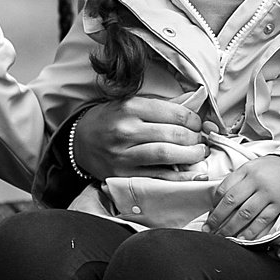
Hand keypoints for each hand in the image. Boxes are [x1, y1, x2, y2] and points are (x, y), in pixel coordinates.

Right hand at [71, 96, 210, 178]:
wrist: (80, 141)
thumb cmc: (110, 119)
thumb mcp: (130, 103)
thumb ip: (161, 105)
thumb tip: (194, 104)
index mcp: (130, 107)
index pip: (173, 112)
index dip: (193, 119)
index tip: (197, 124)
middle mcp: (126, 130)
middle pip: (173, 134)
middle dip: (194, 138)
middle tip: (200, 140)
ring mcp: (124, 154)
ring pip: (166, 154)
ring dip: (191, 155)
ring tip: (199, 154)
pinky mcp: (124, 174)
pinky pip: (158, 177)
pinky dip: (180, 177)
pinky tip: (193, 174)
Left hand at [206, 155, 279, 239]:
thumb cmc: (277, 167)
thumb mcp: (256, 166)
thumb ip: (240, 179)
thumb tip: (222, 197)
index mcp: (247, 170)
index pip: (225, 187)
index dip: (214, 203)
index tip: (209, 214)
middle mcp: (256, 180)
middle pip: (231, 202)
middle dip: (217, 218)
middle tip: (208, 230)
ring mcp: (268, 193)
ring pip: (244, 214)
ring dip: (230, 228)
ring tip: (221, 237)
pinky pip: (262, 220)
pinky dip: (251, 231)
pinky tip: (242, 239)